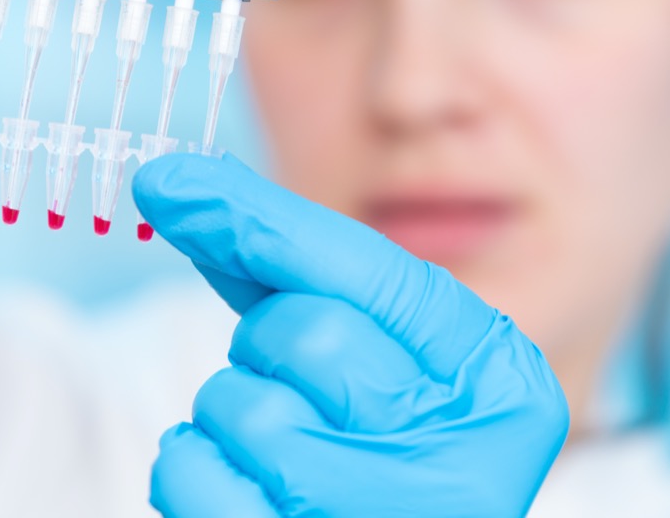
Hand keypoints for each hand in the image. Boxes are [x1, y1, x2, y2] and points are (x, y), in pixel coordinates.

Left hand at [133, 153, 568, 517]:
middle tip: (293, 386)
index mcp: (504, 389)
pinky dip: (188, 463)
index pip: (372, 271)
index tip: (165, 183)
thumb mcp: (374, 354)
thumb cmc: (374, 451)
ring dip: (228, 413)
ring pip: (250, 408)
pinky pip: (194, 472)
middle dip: (267, 344)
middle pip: (313, 335)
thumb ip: (290, 272)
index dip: (262, 221)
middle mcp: (466, 466)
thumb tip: (177, 185)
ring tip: (277, 455)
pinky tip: (236, 486)